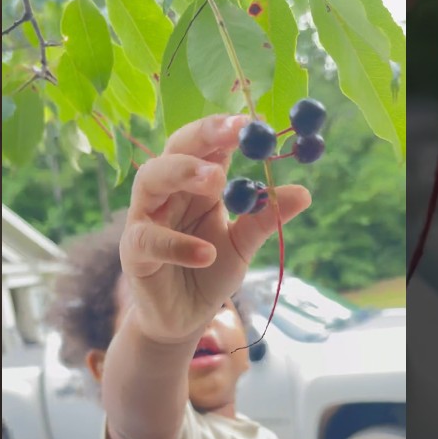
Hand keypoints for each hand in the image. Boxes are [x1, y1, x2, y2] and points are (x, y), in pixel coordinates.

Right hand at [120, 114, 311, 344]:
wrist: (182, 317)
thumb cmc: (208, 271)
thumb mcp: (243, 244)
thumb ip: (265, 218)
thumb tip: (304, 192)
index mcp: (195, 183)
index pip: (206, 145)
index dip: (226, 129)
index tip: (254, 121)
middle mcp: (167, 193)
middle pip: (175, 149)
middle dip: (203, 137)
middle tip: (235, 133)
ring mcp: (145, 219)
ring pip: (150, 180)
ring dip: (182, 173)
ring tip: (217, 180)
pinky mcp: (134, 252)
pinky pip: (149, 240)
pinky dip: (177, 244)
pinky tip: (206, 253)